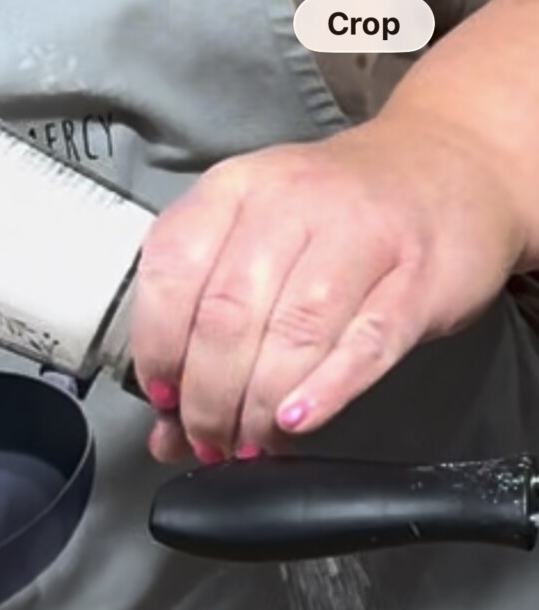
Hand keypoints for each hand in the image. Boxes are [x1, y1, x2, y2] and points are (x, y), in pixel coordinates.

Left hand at [131, 118, 526, 461]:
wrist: (451, 166)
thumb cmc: (340, 220)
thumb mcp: (259, 248)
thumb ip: (205, 332)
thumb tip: (166, 435)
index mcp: (236, 188)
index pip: (171, 272)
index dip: (158, 350)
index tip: (165, 398)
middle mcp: (293, 202)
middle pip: (227, 317)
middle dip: (209, 400)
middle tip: (212, 440)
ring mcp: (362, 235)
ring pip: (292, 334)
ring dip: (260, 408)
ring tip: (253, 444)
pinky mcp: (418, 278)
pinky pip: (365, 344)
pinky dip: (325, 391)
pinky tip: (298, 421)